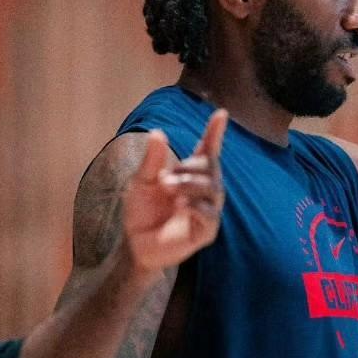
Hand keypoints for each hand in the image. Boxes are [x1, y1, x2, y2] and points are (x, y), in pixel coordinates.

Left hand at [123, 109, 227, 271]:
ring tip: (169, 190)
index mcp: (189, 175)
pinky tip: (180, 205)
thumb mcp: (141, 182)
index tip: (221, 113)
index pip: (207, 150)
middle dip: (189, 168)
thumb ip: (152, 161)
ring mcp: (208, 210)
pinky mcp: (207, 231)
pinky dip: (196, 205)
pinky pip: (211, 213)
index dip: (215, 133)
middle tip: (164, 180)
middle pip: (211, 167)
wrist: (136, 244)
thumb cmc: (141, 212)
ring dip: (190, 185)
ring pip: (213, 188)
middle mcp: (203, 190)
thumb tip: (159, 132)